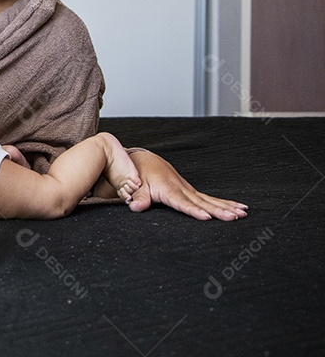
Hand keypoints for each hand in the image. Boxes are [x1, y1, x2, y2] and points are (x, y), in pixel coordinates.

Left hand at [127, 149, 247, 220]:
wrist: (143, 160)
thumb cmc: (139, 175)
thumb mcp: (135, 186)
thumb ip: (138, 197)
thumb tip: (135, 207)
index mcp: (168, 189)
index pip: (182, 203)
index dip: (194, 210)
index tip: (207, 217)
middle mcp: (181, 188)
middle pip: (202, 202)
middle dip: (219, 210)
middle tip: (235, 217)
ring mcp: (188, 188)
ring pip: (210, 199)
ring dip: (227, 206)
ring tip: (243, 213)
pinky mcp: (190, 190)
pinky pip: (209, 197)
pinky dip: (224, 202)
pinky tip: (238, 207)